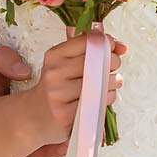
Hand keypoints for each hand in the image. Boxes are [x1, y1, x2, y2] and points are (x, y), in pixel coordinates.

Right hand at [0, 38, 123, 156]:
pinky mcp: (66, 115)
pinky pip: (99, 102)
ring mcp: (59, 95)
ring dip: (113, 83)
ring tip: (107, 84)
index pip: (88, 41)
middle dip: (113, 62)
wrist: (35, 115)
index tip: (112, 47)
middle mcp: (54, 73)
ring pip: (102, 83)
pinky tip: (100, 97)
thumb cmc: (57, 86)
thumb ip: (89, 49)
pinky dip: (106, 98)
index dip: (106, 43)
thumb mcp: (64, 62)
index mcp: (54, 56)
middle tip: (112, 67)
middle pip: (98, 61)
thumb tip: (121, 46)